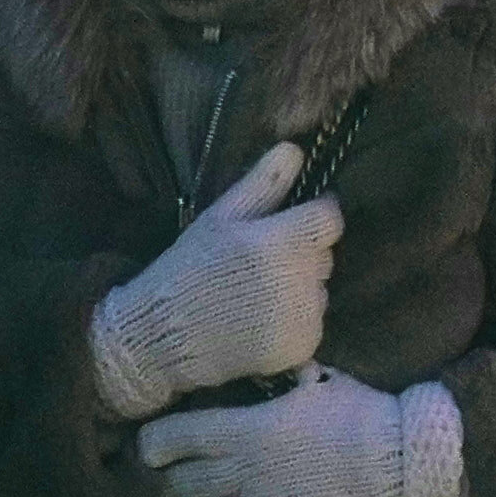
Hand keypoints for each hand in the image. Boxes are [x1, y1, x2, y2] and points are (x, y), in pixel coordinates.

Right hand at [87, 142, 338, 421]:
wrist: (165, 334)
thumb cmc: (191, 268)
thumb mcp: (221, 216)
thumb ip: (263, 182)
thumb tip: (297, 149)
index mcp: (286, 242)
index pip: (330, 219)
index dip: (314, 214)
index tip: (289, 221)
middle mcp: (304, 280)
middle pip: (324, 254)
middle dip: (301, 252)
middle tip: (260, 262)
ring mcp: (306, 317)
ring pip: (319, 290)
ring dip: (299, 288)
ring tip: (255, 294)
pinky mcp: (303, 346)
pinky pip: (312, 323)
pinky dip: (294, 321)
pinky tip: (259, 320)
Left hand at [135, 367, 462, 496]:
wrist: (394, 466)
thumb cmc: (357, 415)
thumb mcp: (316, 382)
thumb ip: (283, 378)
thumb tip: (274, 358)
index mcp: (246, 429)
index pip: (177, 437)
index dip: (154, 444)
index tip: (150, 448)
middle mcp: (241, 471)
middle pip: (176, 487)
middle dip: (159, 493)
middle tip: (159, 495)